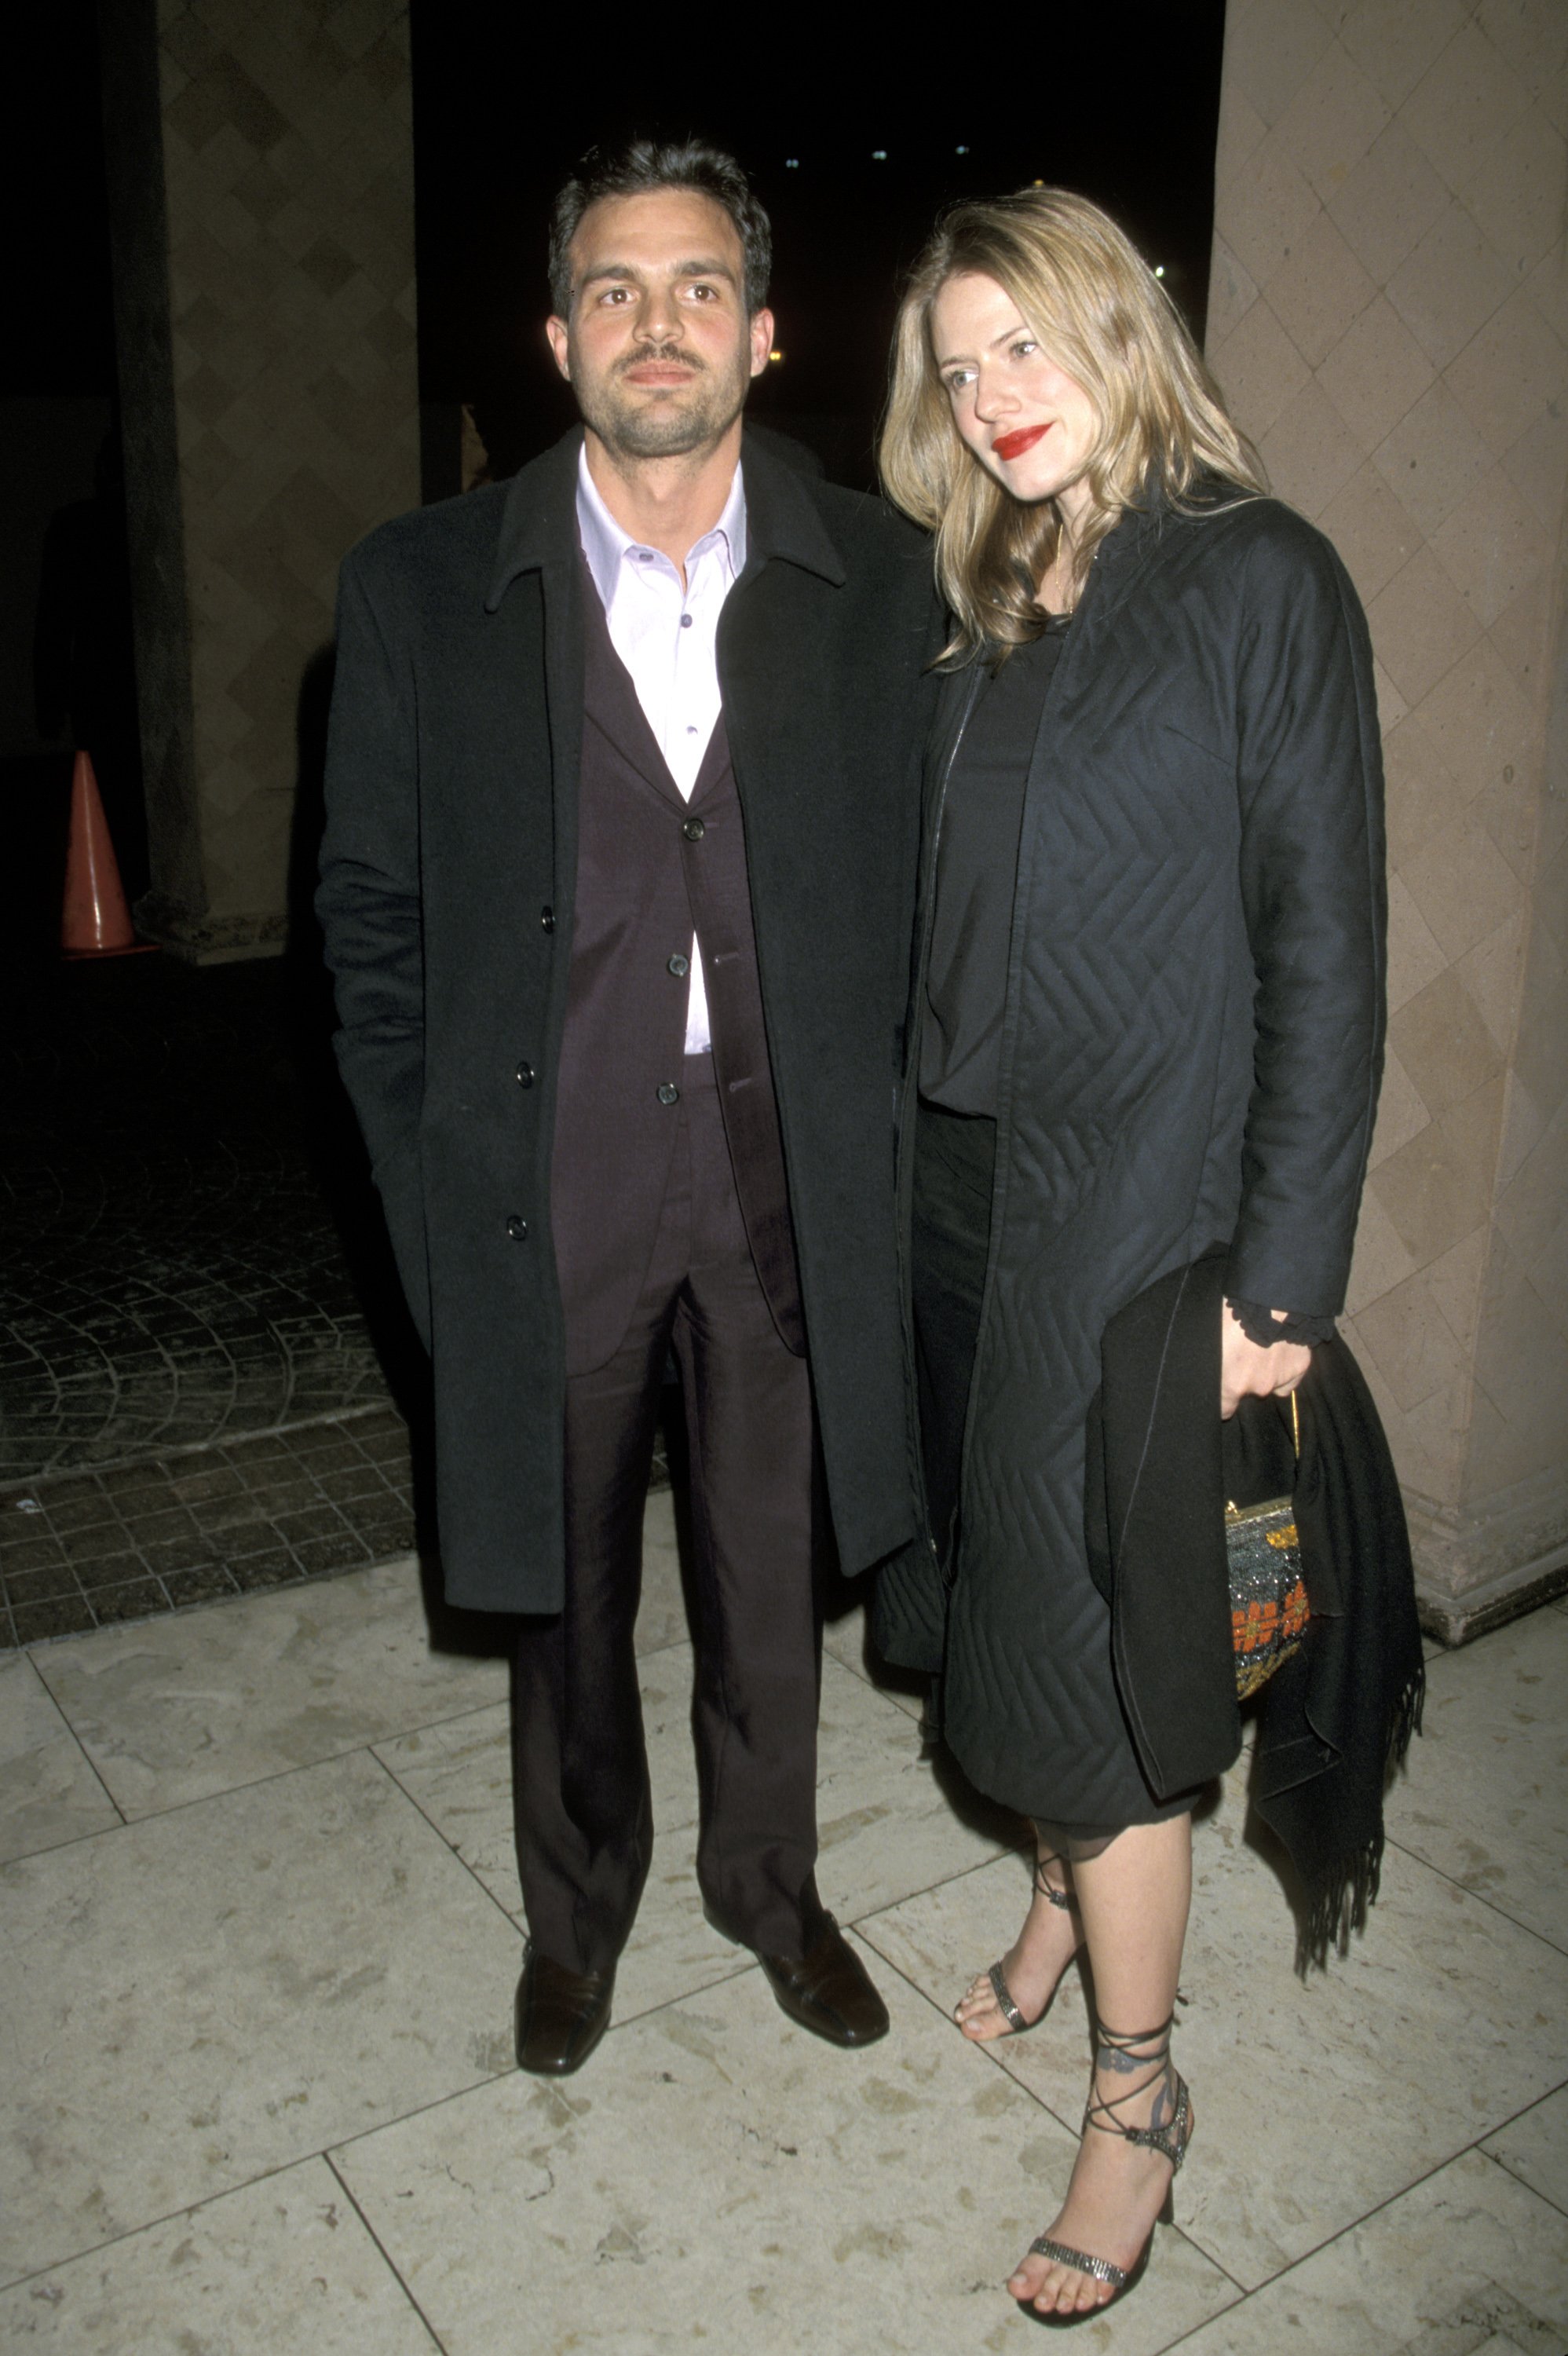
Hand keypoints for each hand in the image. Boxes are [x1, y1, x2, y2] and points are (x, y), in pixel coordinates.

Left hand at [1221, 1300, 1309, 1419]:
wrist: (1273, 1301)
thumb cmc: (1234, 1314)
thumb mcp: (1211, 1337)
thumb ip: (1211, 1361)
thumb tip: (1207, 1366)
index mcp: (1231, 1384)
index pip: (1225, 1409)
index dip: (1223, 1400)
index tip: (1222, 1390)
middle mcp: (1257, 1388)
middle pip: (1248, 1392)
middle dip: (1244, 1378)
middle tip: (1242, 1354)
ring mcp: (1280, 1380)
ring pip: (1270, 1385)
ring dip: (1265, 1372)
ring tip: (1262, 1348)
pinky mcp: (1299, 1369)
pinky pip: (1290, 1378)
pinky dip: (1285, 1369)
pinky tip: (1280, 1350)